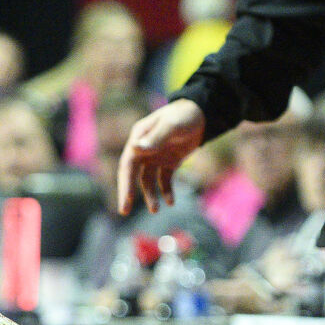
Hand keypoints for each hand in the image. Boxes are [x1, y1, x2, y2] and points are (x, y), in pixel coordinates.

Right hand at [117, 98, 205, 213]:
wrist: (201, 114)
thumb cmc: (183, 116)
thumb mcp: (171, 126)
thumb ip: (155, 138)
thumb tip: (135, 149)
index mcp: (138, 139)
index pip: (127, 164)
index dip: (124, 182)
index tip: (125, 199)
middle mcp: (143, 149)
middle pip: (132, 174)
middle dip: (128, 192)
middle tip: (123, 211)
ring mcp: (155, 157)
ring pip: (147, 180)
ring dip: (150, 195)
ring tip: (156, 210)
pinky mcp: (168, 162)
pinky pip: (164, 180)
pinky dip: (166, 191)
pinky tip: (171, 202)